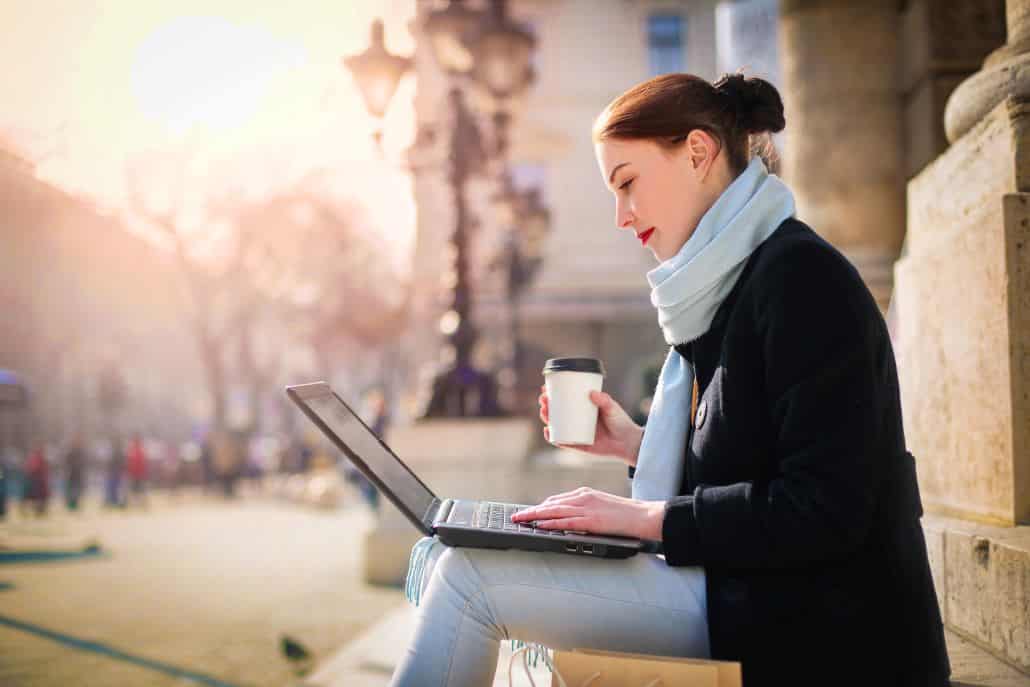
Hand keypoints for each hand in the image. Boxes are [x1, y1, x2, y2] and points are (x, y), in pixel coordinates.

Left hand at [511, 487, 664, 540]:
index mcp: (585, 493)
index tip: (528, 512)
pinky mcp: (592, 520)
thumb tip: (569, 519)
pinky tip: (541, 525)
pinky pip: (566, 522)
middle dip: (532, 510)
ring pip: (554, 511)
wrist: (643, 515)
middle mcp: (583, 497)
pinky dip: (551, 523)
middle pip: (551, 503)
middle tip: (516, 516)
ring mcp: (587, 508)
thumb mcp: (601, 506)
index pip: (557, 500)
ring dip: (535, 516)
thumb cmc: (625, 514)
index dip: (540, 507)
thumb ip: (585, 509)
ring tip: (520, 520)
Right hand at [539, 386, 644, 465]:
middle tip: (544, 399)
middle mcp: (576, 420)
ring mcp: (576, 433)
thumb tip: (592, 393)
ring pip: (556, 425)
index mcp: (582, 409)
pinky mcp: (578, 445)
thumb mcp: (612, 408)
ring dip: (546, 418)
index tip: (545, 387)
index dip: (552, 394)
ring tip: (543, 411)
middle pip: (555, 412)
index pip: (563, 399)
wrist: (628, 443)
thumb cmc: (620, 422)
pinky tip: (547, 431)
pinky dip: (552, 437)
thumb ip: (604, 400)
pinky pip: (561, 441)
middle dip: (546, 405)